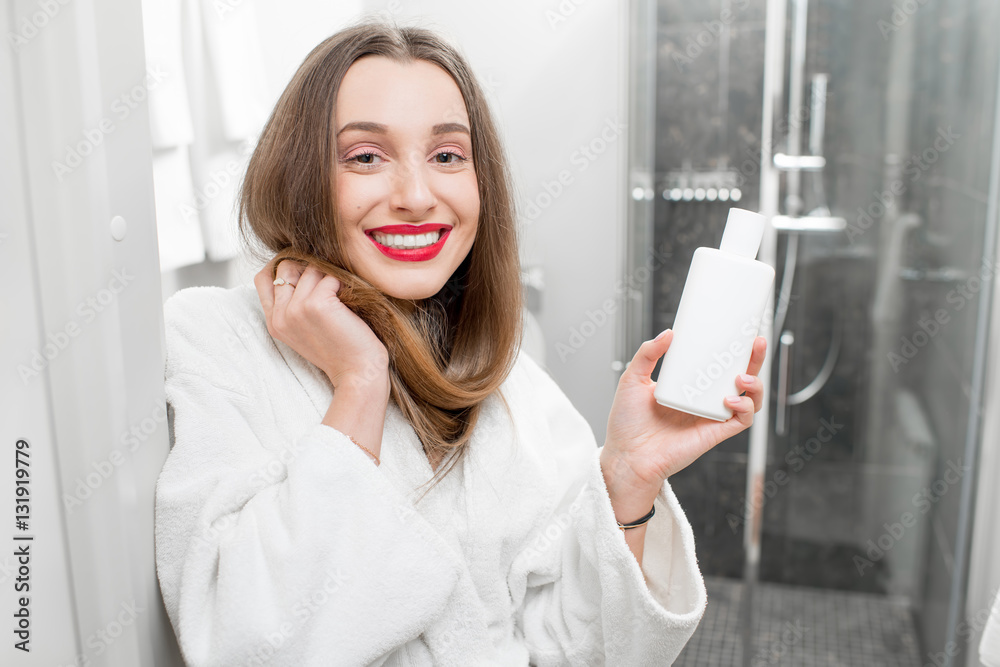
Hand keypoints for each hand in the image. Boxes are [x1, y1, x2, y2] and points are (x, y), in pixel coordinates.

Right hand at [253, 257, 389, 393]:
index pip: (263, 279)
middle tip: (329, 283)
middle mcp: (280, 316)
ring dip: (329, 276)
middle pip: (286, 267)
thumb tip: (300, 266)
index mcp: (274, 323)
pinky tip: (349, 300)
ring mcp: (295, 310)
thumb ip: (294, 304)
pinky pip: (329, 277)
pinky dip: (342, 283)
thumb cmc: (340, 349)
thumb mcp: (306, 329)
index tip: (305, 271)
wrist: (358, 372)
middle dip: (308, 268)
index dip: (283, 267)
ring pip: (309, 269)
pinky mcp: (316, 304)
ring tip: (342, 296)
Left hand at [601, 330, 766, 499]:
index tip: (739, 331)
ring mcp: (710, 417)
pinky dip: (745, 409)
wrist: (626, 456)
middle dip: (754, 360)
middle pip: (740, 377)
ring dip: (755, 385)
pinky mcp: (715, 433)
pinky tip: (731, 400)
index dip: (731, 349)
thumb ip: (647, 354)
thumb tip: (668, 333)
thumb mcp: (632, 379)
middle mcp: (703, 401)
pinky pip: (741, 421)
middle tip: (757, 342)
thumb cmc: (627, 424)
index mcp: (688, 386)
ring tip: (741, 377)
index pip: (716, 364)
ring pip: (749, 399)